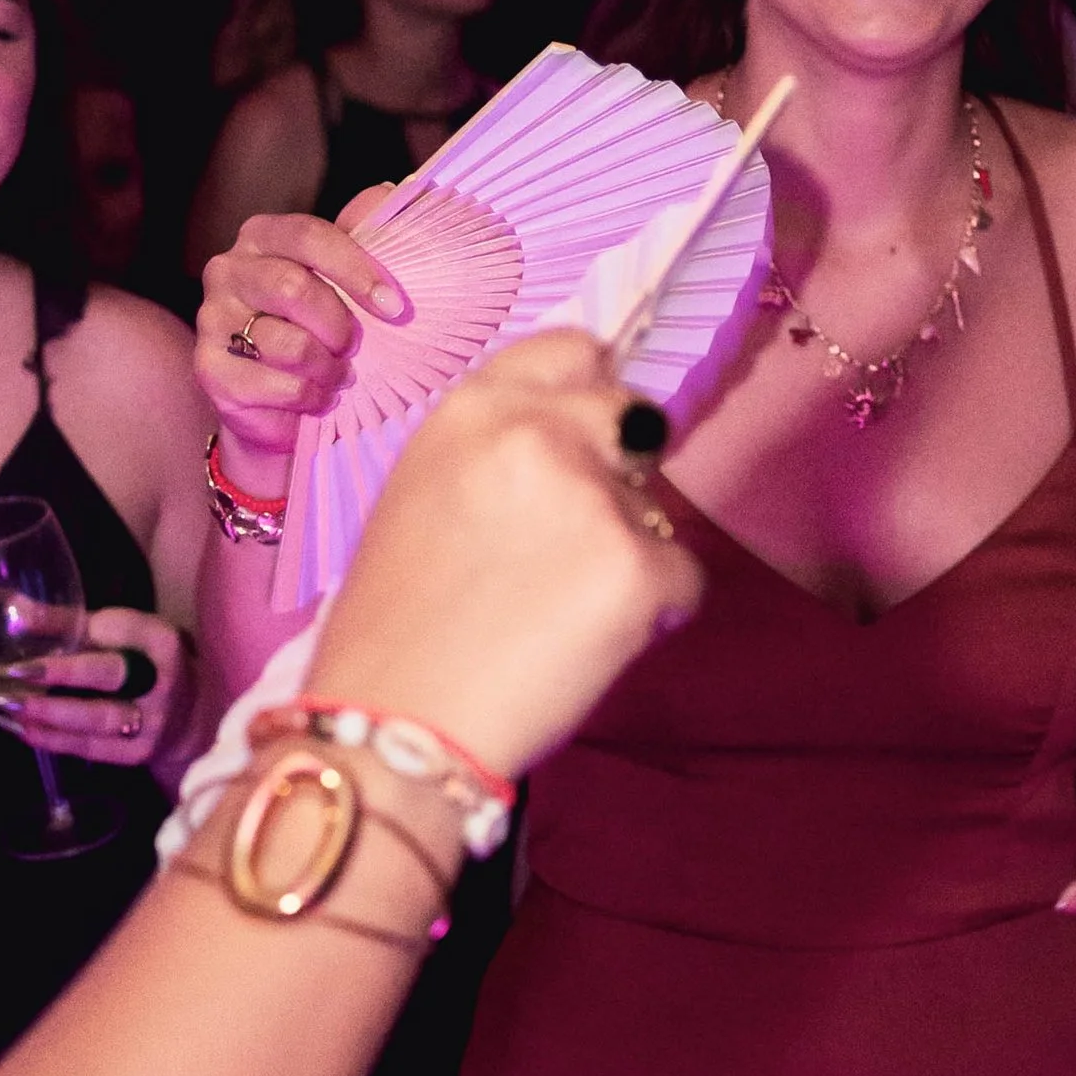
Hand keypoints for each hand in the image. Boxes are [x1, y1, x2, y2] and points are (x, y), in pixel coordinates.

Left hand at [0, 606, 189, 769]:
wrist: (190, 715)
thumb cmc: (143, 662)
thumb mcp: (115, 633)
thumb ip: (64, 621)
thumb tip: (7, 604)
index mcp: (158, 641)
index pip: (111, 632)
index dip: (68, 627)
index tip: (20, 626)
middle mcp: (162, 682)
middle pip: (108, 676)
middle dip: (61, 673)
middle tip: (14, 673)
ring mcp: (152, 722)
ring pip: (97, 718)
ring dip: (49, 713)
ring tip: (7, 706)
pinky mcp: (139, 753)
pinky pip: (91, 748)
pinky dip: (53, 740)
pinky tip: (22, 730)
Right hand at [194, 208, 378, 478]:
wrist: (276, 402)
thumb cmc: (318, 331)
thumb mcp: (345, 283)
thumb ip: (364, 238)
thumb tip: (387, 193)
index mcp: (262, 237)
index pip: (309, 236)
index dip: (356, 269)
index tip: (394, 307)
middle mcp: (228, 270)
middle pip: (294, 288)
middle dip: (339, 326)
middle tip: (353, 347)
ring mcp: (212, 319)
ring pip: (290, 344)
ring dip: (329, 368)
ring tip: (337, 377)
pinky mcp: (210, 370)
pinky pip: (281, 386)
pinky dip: (311, 397)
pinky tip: (315, 397)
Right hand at [310, 328, 702, 785]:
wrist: (393, 724)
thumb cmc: (395, 630)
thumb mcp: (421, 498)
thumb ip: (497, 455)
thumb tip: (579, 448)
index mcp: (472, 410)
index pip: (573, 350)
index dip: (590, 397)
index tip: (590, 440)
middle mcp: (538, 433)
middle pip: (633, 419)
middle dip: (621, 475)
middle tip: (576, 548)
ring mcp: (593, 497)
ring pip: (657, 509)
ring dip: (631, 553)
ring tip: (559, 613)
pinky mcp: (637, 568)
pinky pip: (682, 579)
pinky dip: (654, 614)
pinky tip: (586, 646)